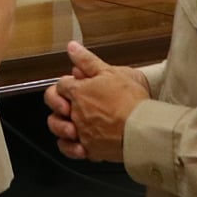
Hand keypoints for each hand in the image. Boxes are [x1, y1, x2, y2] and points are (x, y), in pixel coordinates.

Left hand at [49, 41, 148, 163]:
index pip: (61, 84)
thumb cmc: (130, 100)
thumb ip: (87, 60)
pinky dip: (70, 147)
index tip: (77, 84)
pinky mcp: (89, 149)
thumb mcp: (111, 72)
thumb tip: (72, 47)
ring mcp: (81, 132)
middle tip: (69, 102)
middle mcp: (75, 112)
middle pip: (54, 105)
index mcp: (78, 92)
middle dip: (57, 102)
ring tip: (72, 121)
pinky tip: (78, 143)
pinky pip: (70, 149)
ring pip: (58, 128)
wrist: (142, 129)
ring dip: (61, 124)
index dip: (68, 83)